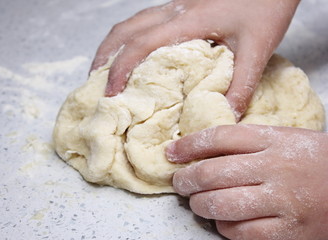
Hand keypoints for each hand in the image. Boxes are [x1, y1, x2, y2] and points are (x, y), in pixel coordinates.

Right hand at [90, 0, 299, 118]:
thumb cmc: (266, 5)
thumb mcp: (258, 48)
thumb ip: (241, 85)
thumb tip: (223, 118)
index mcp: (187, 22)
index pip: (140, 45)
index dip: (120, 70)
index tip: (110, 95)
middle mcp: (173, 10)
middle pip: (124, 30)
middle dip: (104, 58)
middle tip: (95, 83)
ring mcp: (175, 5)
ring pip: (130, 22)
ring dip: (113, 46)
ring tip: (105, 70)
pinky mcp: (180, 5)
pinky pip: (143, 20)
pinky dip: (129, 38)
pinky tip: (133, 52)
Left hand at [166, 124, 327, 239]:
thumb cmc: (313, 161)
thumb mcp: (283, 139)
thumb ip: (247, 143)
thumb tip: (201, 151)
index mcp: (273, 140)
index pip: (219, 137)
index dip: (188, 145)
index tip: (172, 153)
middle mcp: (275, 168)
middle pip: (212, 173)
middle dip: (185, 180)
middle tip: (179, 182)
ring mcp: (282, 201)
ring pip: (220, 204)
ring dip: (199, 205)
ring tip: (197, 203)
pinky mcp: (288, 232)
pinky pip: (239, 232)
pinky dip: (223, 227)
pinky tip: (223, 221)